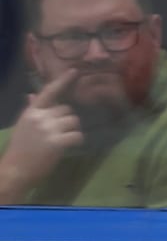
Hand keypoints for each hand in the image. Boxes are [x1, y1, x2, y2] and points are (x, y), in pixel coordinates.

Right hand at [0, 71, 80, 191]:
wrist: (16, 168)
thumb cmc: (21, 148)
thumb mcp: (24, 124)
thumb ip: (32, 109)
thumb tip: (32, 95)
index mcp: (31, 111)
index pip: (49, 91)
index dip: (63, 81)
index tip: (75, 71)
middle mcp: (40, 116)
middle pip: (67, 110)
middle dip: (68, 121)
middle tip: (59, 133)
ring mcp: (48, 128)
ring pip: (74, 122)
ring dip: (72, 131)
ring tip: (62, 141)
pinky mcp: (56, 142)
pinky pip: (77, 135)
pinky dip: (76, 141)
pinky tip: (68, 146)